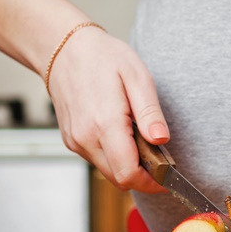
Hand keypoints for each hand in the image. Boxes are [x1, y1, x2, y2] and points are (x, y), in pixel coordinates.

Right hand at [47, 26, 167, 192]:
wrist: (63, 48)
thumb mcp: (137, 77)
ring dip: (129, 167)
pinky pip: (98, 161)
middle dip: (143, 177)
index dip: (152, 183)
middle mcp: (85, 138)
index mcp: (104, 124)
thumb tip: (161, 140)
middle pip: (120, 179)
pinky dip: (115, 158)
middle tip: (159, 159)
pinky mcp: (72, 140)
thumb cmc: (102, 57)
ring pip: (109, 173)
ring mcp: (75, 141)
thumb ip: (150, 113)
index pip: (129, 174)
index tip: (167, 178)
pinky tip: (122, 136)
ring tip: (139, 141)